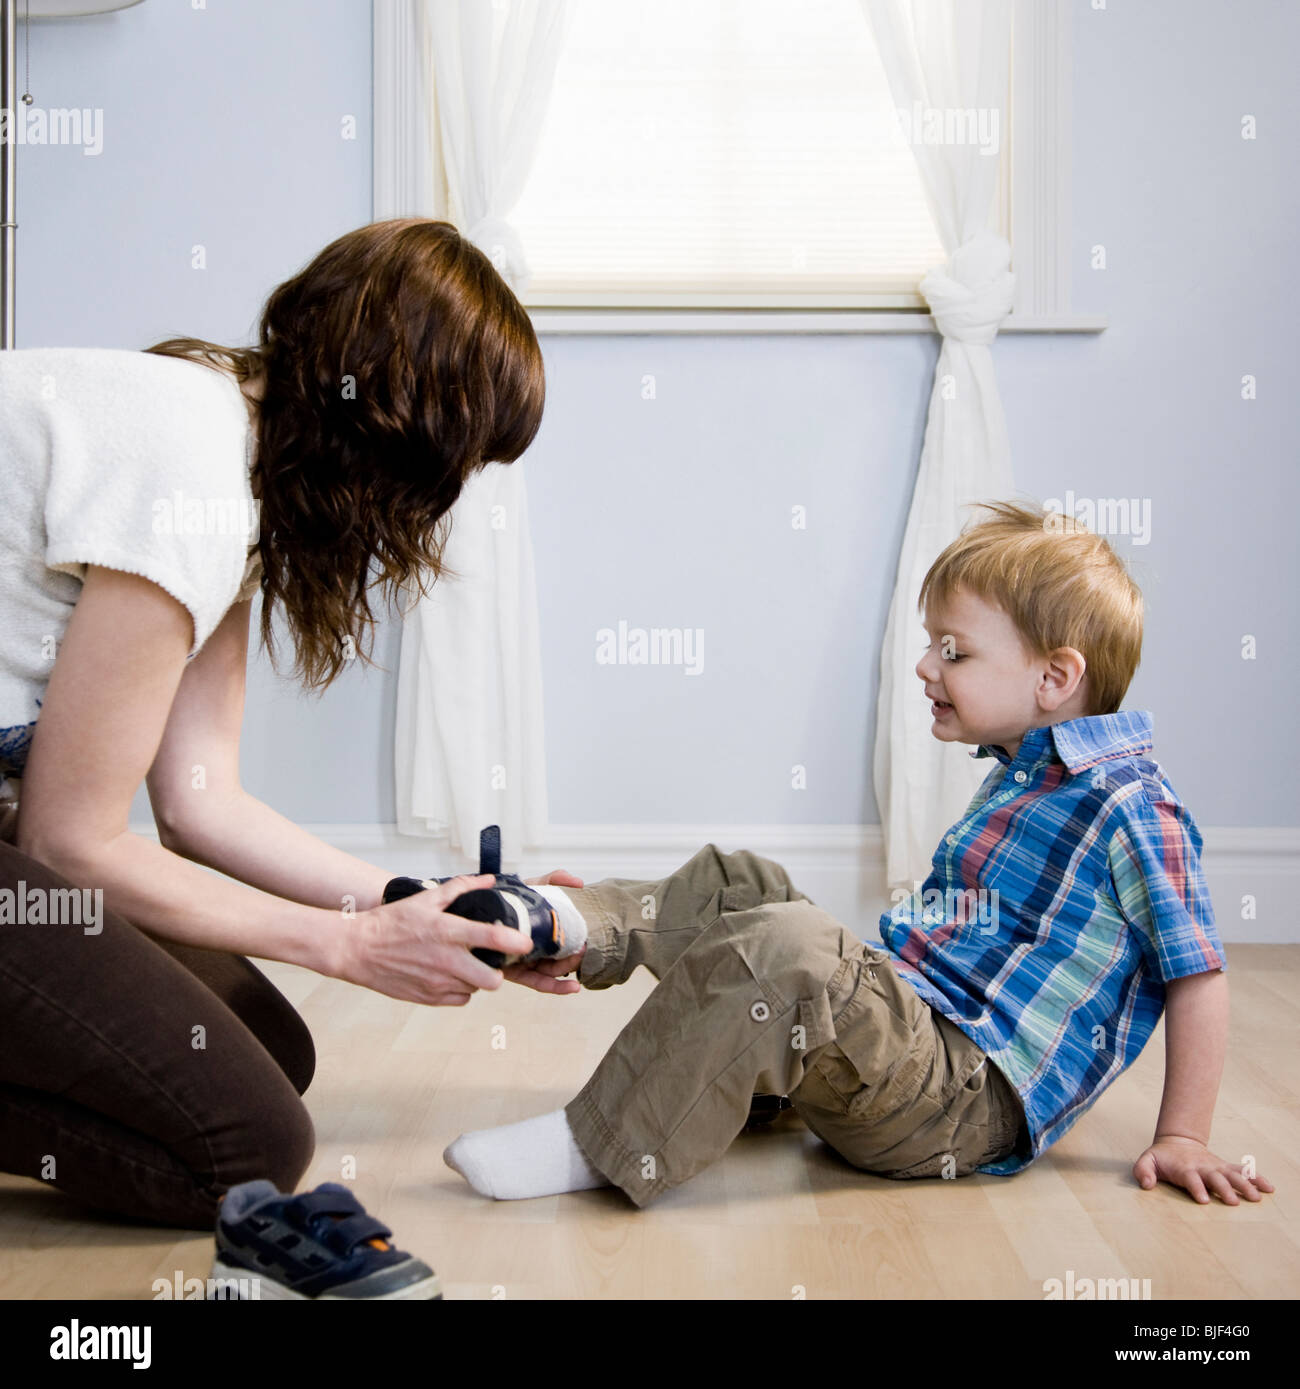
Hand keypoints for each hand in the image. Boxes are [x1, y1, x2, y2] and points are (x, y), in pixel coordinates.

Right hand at [333, 874, 535, 1006]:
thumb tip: (488, 880)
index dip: (517, 942)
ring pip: (476, 989)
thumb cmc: (391, 922)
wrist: (357, 949)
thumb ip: (461, 888)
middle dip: (498, 971)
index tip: (525, 942)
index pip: (495, 938)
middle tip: (491, 960)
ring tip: (464, 963)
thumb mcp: (426, 899)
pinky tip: (450, 975)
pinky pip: (460, 999)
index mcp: (449, 932)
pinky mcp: (428, 998)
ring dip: (476, 978)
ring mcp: (437, 983)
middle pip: (493, 979)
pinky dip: (460, 989)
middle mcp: (446, 961)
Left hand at [503, 869, 586, 992]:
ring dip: (567, 970)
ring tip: (575, 960)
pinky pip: (538, 982)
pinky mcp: (515, 971)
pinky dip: (556, 987)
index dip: (576, 946)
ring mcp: (526, 960)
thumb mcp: (531, 886)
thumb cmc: (504, 899)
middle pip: (560, 959)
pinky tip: (573, 988)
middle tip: (580, 950)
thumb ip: (553, 880)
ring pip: (552, 972)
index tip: (585, 943)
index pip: (564, 943)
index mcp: (542, 932)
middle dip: (573, 958)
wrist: (474, 905)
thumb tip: (578, 882)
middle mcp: (535, 948)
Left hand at [1133, 1135, 1274, 1204]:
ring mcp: (1217, 1167)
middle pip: (1216, 1178)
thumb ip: (1143, 1171)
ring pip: (1233, 1175)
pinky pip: (1243, 1172)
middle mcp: (1204, 1168)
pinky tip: (1269, 1187)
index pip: (1191, 1179)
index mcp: (1185, 1169)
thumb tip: (1146, 1185)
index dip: (1196, 1188)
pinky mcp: (1225, 1168)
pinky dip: (1256, 1178)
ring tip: (1256, 1197)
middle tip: (1232, 1202)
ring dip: (1244, 1185)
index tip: (1203, 1200)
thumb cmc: (1162, 1157)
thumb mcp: (1147, 1160)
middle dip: (1224, 1189)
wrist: (1178, 1142)